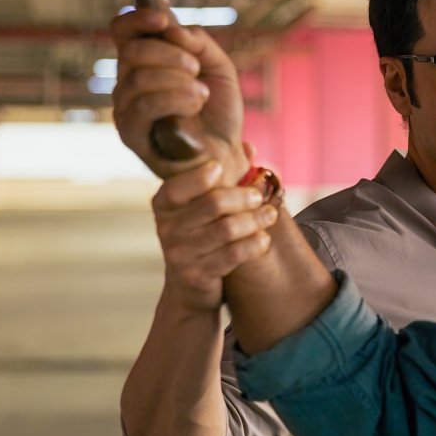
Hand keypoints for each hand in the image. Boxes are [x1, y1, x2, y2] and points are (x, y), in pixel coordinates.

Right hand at [110, 3, 245, 180]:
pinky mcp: (130, 133)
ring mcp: (125, 108)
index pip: (123, 31)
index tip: (162, 19)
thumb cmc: (218, 115)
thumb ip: (198, 42)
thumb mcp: (219, 69)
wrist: (226, 155)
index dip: (138, 19)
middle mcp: (127, 83)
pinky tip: (195, 106)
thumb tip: (171, 27)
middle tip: (196, 69)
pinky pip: (144, 104)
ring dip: (179, 80)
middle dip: (171, 54)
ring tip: (202, 93)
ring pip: (139, 77)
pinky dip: (176, 99)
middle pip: (132, 51)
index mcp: (144, 64)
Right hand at [153, 160, 278, 311]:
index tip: (222, 168)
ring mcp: (179, 254)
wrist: (191, 287)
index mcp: (164, 205)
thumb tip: (250, 148)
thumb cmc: (202, 236)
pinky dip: (253, 244)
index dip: (201, 176)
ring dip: (255, 220)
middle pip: (212, 204)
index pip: (178, 186)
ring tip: (271, 215)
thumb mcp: (202, 207)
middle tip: (260, 195)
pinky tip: (264, 239)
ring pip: (227, 229)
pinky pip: (233, 255)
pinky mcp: (196, 275)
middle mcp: (166, 228)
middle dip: (243, 197)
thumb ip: (224, 178)